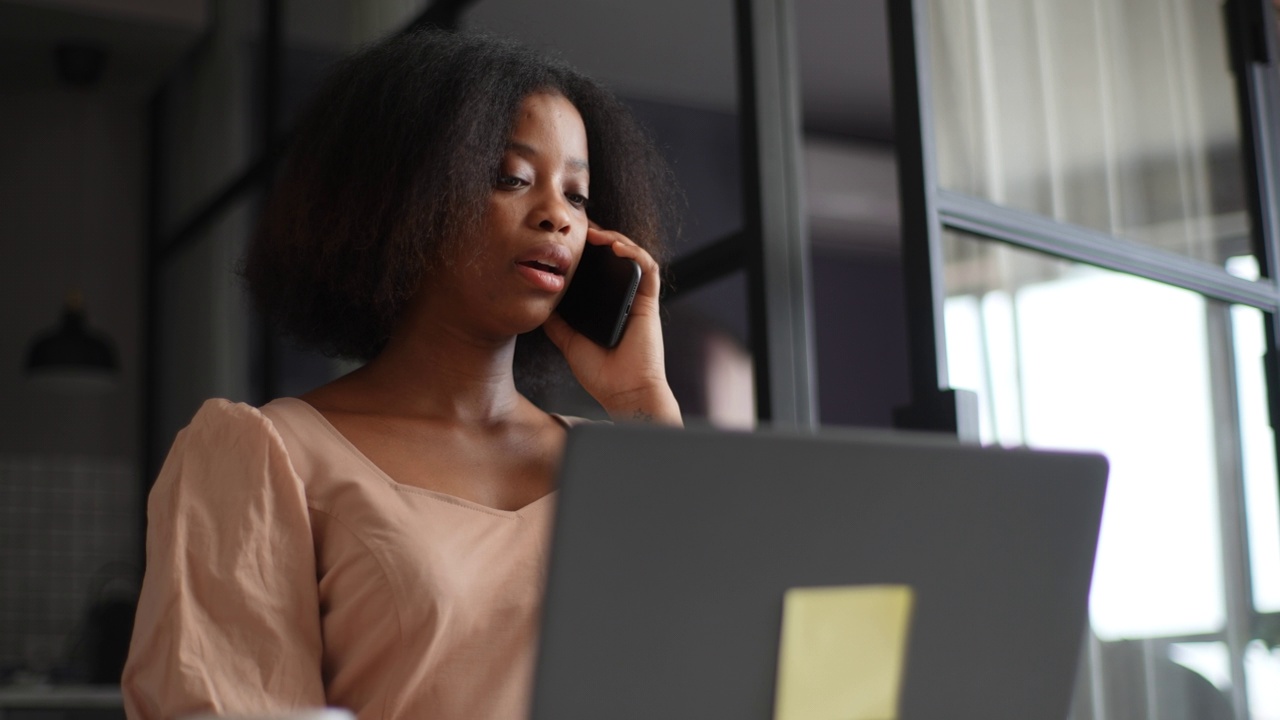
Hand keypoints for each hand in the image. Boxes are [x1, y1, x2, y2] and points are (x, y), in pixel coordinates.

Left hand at [542, 225, 682, 425]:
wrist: (624, 393)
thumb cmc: (601, 374)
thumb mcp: (569, 342)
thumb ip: (557, 323)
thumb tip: (540, 303)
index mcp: (608, 308)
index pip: (600, 273)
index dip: (587, 254)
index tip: (567, 244)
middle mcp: (624, 301)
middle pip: (616, 261)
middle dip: (600, 240)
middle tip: (580, 231)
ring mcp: (638, 300)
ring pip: (633, 258)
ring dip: (616, 240)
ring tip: (595, 234)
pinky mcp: (649, 303)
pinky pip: (648, 270)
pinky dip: (634, 253)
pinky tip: (616, 247)